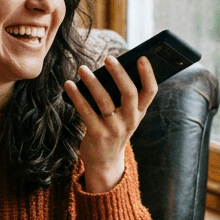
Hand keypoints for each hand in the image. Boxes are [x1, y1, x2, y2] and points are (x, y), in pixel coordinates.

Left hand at [63, 55, 157, 192]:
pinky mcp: (98, 134)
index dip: (149, 74)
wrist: (105, 162)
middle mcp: (130, 120)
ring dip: (92, 82)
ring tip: (82, 68)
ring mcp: (114, 129)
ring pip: (104, 100)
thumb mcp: (124, 116)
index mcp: (139, 112)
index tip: (141, 57)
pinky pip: (86, 111)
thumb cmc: (113, 130)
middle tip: (108, 58)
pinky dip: (76, 96)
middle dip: (119, 73)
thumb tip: (108, 69)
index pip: (151, 91)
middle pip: (129, 93)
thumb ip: (120, 97)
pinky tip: (69, 85)